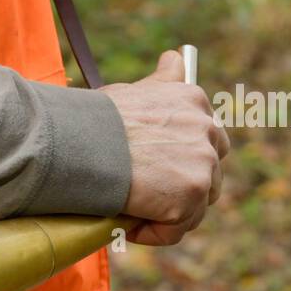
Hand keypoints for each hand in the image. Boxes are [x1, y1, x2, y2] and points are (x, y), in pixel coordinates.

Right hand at [100, 49, 230, 245]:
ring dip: (166, 214)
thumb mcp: (135, 90)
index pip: (207, 139)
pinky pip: (176, 229)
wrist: (80, 143)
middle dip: (181, 191)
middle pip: (210, 175)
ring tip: (131, 209)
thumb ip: (163, 81)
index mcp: (193, 100)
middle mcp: (206, 127)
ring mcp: (203, 161)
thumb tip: (175, 57)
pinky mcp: (192, 193)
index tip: (153, 171)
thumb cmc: (95, 119)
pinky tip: (128, 223)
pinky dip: (153, 233)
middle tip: (143, 196)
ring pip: (195, 206)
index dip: (182, 162)